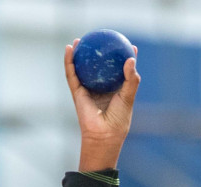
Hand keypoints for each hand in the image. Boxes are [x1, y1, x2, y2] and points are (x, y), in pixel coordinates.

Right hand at [64, 40, 139, 171]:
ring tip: (81, 39)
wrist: (103, 134)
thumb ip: (131, 79)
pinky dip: (69, 60)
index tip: (127, 45)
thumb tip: (131, 59)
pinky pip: (71, 73)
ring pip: (82, 68)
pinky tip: (70, 48)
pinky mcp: (77, 91)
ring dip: (80, 54)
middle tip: (101, 38)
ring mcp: (88, 89)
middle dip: (98, 53)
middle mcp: (100, 87)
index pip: (119, 70)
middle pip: (99, 67)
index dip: (123, 58)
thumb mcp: (128, 97)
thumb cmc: (119, 118)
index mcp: (114, 89)